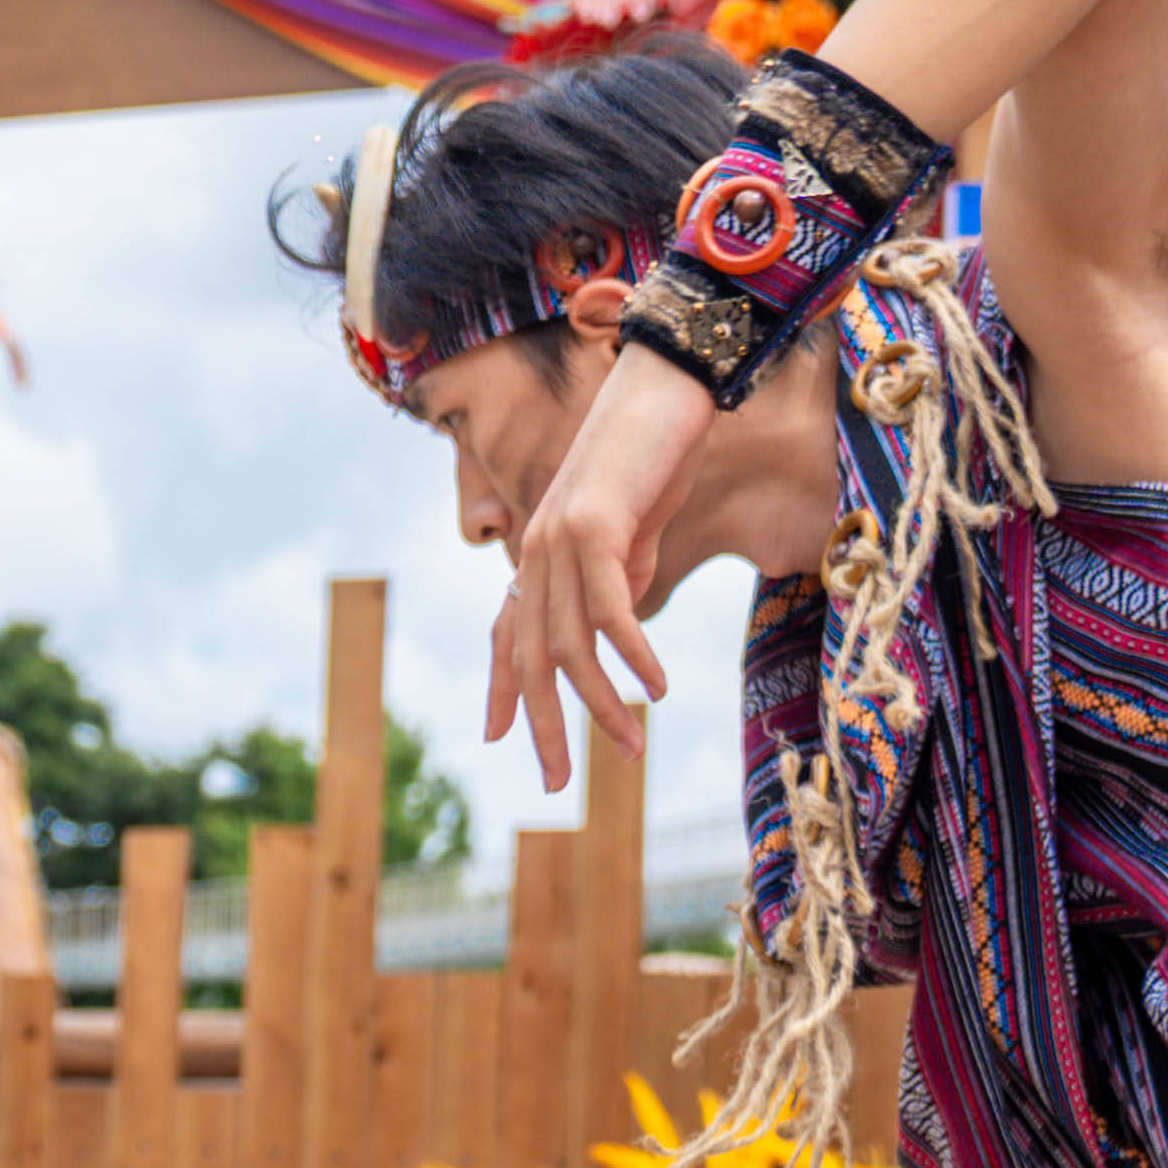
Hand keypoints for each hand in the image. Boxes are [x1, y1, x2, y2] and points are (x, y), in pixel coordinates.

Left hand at [480, 342, 697, 800]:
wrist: (667, 382)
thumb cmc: (655, 453)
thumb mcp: (634, 530)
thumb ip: (619, 577)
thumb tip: (617, 633)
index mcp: (540, 553)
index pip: (507, 633)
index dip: (501, 688)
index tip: (499, 740)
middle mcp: (536, 550)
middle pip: (529, 657)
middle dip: (542, 727)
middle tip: (554, 785)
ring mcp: (558, 538)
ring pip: (568, 645)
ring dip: (600, 705)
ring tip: (628, 748)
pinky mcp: (594, 525)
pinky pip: (607, 608)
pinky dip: (631, 653)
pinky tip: (656, 687)